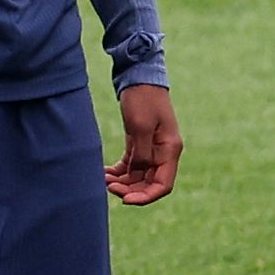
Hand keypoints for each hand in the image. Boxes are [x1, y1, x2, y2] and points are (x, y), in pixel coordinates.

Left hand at [105, 84, 181, 205]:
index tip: (125, 199)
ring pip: (138, 177)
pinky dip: (119, 173)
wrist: (138, 75)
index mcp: (170, 150)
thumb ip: (142, 153)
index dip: (146, 197)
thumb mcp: (141, 126)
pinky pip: (131, 166)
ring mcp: (152, 148)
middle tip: (108, 187)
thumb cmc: (142, 98)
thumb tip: (140, 172)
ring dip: (122, 182)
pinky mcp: (140, 143)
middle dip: (130, 190)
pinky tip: (105, 173)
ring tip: (103, 179)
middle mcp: (163, 152)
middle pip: (149, 184)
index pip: (163, 185)